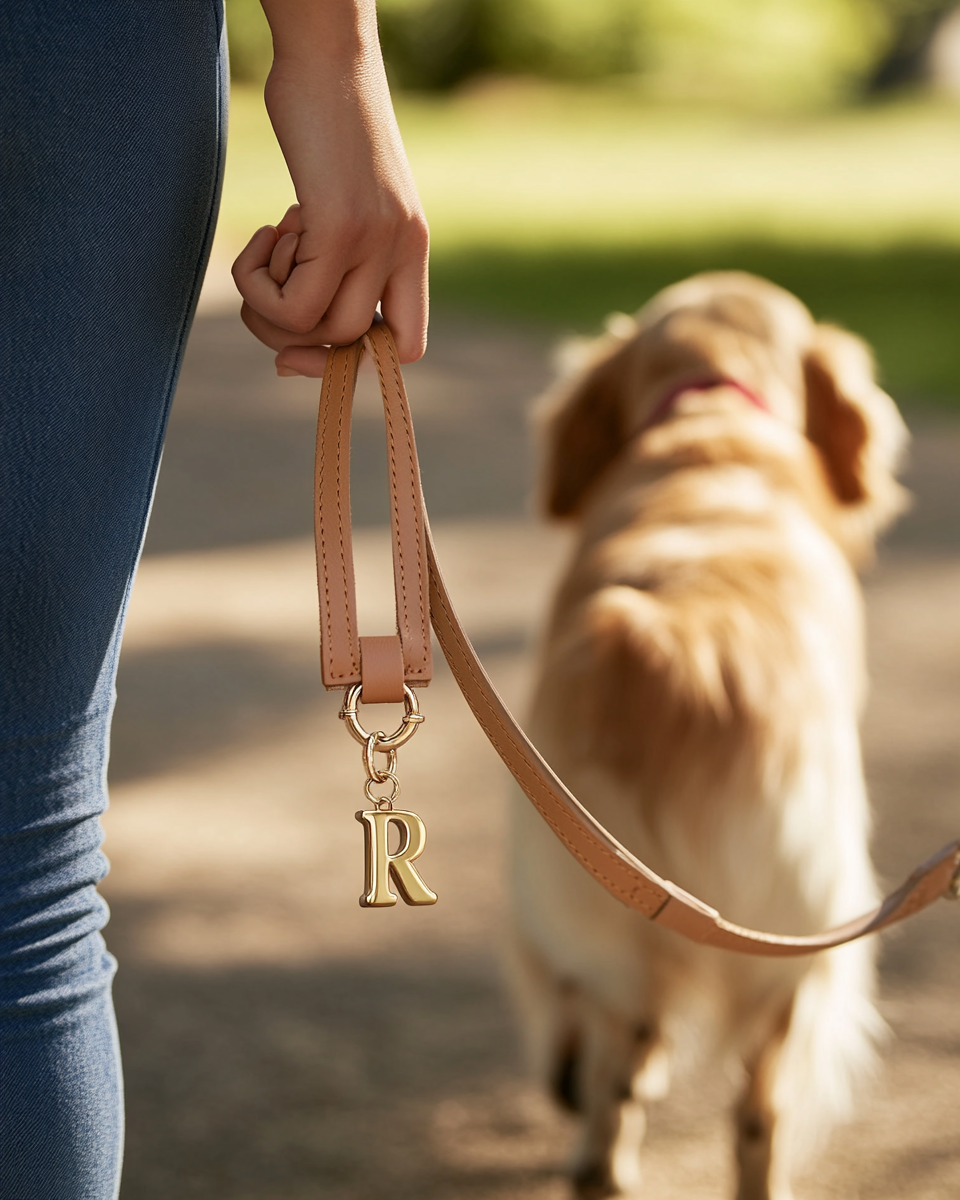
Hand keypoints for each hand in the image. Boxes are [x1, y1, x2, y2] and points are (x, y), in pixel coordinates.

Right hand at [232, 3, 428, 375]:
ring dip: (272, 308)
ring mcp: (376, 240)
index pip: (408, 346)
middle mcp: (403, 250)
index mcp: (412, 249)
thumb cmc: (326, 118)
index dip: (358, 363)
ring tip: (266, 249)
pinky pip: (296, 305)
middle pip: (353, 346)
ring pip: (324, 332)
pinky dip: (258, 286)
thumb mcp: (346, 197)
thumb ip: (342, 250)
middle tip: (268, 288)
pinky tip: (262, 234)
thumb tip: (302, 312)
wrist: (327, 51)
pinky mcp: (340, 226)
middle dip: (297, 336)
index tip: (304, 347)